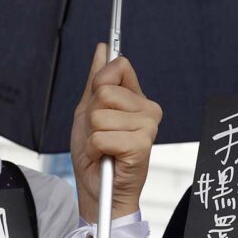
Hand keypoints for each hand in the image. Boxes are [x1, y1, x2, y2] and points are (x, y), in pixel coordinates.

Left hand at [71, 43, 162, 220]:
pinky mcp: (142, 145)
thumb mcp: (88, 111)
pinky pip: (102, 136)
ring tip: (103, 148)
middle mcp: (149, 109)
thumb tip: (103, 48)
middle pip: (105, 90)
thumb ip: (96, 80)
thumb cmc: (94, 155)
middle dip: (92, 115)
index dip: (99, 84)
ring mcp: (148, 127)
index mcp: (138, 98)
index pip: (119, 65)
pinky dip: (95, 149)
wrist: (96, 190)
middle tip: (99, 134)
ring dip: (92, 136)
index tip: (98, 105)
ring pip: (100, 115)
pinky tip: (106, 158)